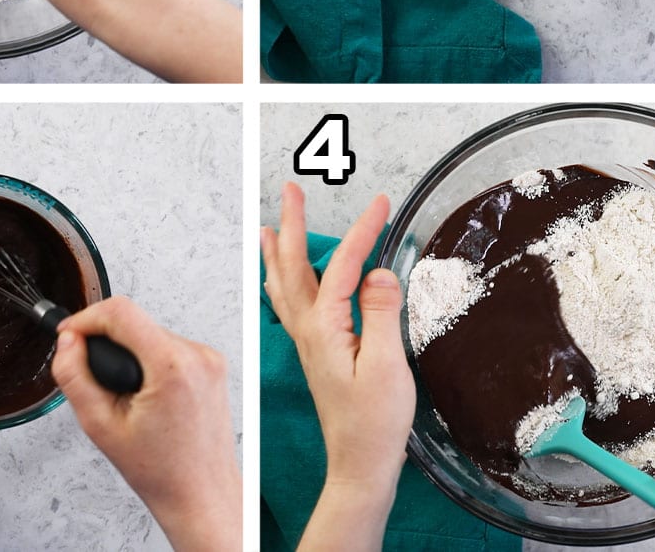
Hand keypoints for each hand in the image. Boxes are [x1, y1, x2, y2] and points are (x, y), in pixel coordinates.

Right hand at [50, 297, 240, 551]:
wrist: (201, 494)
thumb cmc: (162, 472)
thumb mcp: (100, 426)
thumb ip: (75, 377)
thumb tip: (68, 343)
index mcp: (172, 365)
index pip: (120, 311)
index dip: (86, 318)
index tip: (69, 335)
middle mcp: (197, 355)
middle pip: (135, 323)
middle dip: (109, 346)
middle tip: (99, 381)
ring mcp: (209, 358)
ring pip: (151, 334)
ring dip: (131, 356)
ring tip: (128, 398)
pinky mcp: (212, 364)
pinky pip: (170, 347)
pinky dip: (151, 363)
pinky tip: (149, 396)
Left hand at [260, 184, 413, 551]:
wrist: (359, 465)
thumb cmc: (374, 424)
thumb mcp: (386, 367)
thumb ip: (381, 315)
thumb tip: (378, 272)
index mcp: (325, 327)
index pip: (341, 265)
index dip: (362, 231)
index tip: (381, 204)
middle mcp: (308, 329)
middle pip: (293, 265)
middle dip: (291, 223)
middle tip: (291, 189)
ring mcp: (308, 341)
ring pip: (285, 283)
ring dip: (277, 249)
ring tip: (268, 225)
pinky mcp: (314, 352)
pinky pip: (290, 304)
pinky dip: (281, 280)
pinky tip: (280, 280)